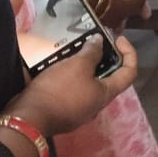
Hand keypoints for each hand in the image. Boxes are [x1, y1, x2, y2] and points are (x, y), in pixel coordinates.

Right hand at [9, 35, 137, 137]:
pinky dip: (66, 74)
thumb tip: (100, 42)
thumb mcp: (78, 65)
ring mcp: (78, 109)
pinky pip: (69, 88)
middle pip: (106, 77)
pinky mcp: (61, 109)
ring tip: (71, 50)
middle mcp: (95, 103)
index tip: (117, 38)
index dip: (129, 53)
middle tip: (90, 41)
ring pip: (85, 82)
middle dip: (101, 57)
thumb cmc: (59, 90)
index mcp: (105, 94)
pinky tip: (56, 63)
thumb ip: (92, 52)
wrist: (28, 118)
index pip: (129, 72)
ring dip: (81, 65)